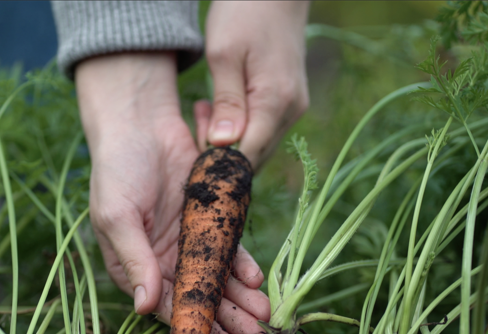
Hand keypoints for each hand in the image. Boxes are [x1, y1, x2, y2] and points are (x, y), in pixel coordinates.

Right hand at [76, 52, 269, 333]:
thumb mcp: (118, 217)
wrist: (141, 123)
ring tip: (262, 313)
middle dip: (224, 317)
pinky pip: (228, 247)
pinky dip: (242, 264)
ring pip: (217, 276)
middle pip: (197, 295)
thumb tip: (143, 307)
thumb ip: (134, 260)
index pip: (165, 305)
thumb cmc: (117, 170)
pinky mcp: (208, 219)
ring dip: (239, 297)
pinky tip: (256, 278)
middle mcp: (162, 259)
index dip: (191, 325)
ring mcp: (187, 240)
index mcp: (135, 265)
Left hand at [195, 1, 309, 167]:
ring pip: (259, 146)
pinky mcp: (290, 102)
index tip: (193, 152)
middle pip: (255, 156)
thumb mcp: (224, 55)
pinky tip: (219, 107)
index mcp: (276, 101)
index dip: (219, 164)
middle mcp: (291, 111)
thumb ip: (226, 103)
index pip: (248, 155)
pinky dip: (240, 129)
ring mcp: (293, 108)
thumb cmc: (244, 13)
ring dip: (229, 141)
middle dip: (221, 154)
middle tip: (197, 121)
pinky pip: (264, 130)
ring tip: (204, 109)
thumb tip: (222, 145)